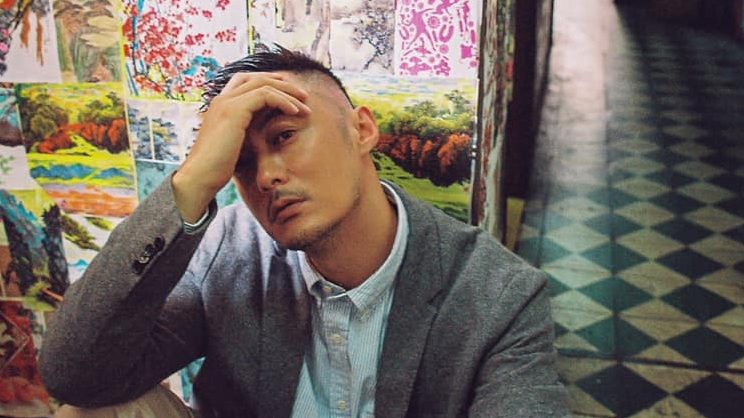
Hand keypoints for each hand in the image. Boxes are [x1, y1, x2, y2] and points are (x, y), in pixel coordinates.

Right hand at [172, 73, 310, 221]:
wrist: (200, 176)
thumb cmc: (217, 168)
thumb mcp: (236, 145)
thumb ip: (247, 132)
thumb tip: (265, 135)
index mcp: (220, 105)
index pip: (246, 81)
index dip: (269, 83)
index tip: (290, 95)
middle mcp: (222, 99)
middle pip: (256, 77)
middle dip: (282, 83)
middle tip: (303, 95)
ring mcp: (226, 102)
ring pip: (264, 83)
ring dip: (288, 93)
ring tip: (305, 106)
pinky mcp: (234, 111)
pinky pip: (265, 95)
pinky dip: (283, 101)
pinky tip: (295, 113)